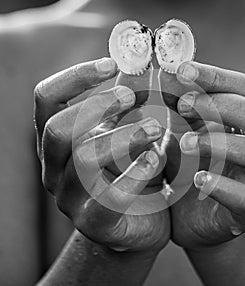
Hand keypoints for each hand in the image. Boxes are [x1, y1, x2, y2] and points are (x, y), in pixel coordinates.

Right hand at [34, 58, 169, 252]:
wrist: (140, 224)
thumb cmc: (134, 173)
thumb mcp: (127, 133)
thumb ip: (127, 101)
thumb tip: (139, 61)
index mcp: (58, 145)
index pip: (46, 100)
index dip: (76, 77)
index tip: (112, 63)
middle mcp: (55, 171)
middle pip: (58, 129)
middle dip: (98, 106)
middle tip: (133, 96)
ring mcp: (71, 200)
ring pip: (84, 158)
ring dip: (124, 136)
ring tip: (155, 128)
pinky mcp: (96, 223)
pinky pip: (110, 195)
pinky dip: (137, 171)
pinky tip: (157, 158)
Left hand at [159, 61, 244, 248]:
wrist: (192, 214)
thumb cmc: (188, 164)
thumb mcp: (183, 129)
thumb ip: (180, 105)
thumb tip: (164, 73)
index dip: (217, 77)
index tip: (181, 70)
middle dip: (220, 105)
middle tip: (182, 105)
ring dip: (219, 142)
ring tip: (184, 143)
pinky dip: (220, 186)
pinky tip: (196, 179)